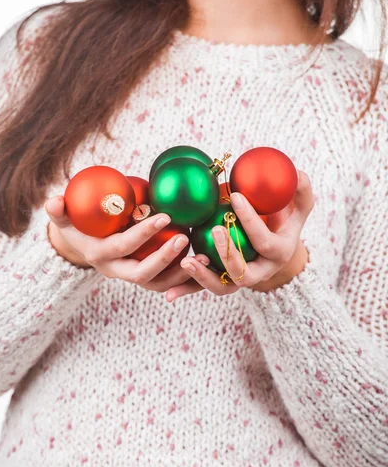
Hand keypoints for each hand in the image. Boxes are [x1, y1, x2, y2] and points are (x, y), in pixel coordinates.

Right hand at [45, 196, 208, 292]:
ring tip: (203, 256)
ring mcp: (130, 278)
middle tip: (186, 237)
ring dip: (182, 274)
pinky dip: (186, 279)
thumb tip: (54, 202)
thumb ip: (60, 211)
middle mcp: (115, 271)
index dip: (143, 234)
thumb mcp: (65, 218)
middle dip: (165, 258)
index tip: (165, 216)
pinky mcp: (145, 280)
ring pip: (159, 285)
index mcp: (100, 255)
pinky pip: (167, 285)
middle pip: (143, 274)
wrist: (82, 246)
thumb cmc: (77, 225)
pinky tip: (205, 264)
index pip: (123, 246)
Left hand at [166, 170, 313, 301]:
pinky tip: (168, 294)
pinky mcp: (224, 281)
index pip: (264, 241)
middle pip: (244, 274)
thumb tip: (297, 172)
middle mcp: (261, 272)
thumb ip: (300, 191)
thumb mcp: (298, 207)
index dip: (250, 220)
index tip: (234, 197)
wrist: (277, 248)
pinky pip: (205, 287)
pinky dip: (187, 290)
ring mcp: (241, 280)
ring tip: (186, 262)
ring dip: (203, 277)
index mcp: (278, 253)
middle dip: (228, 254)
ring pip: (223, 287)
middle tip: (214, 229)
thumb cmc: (284, 221)